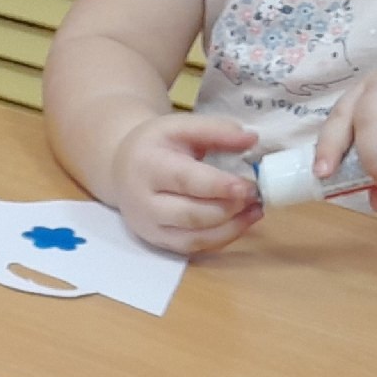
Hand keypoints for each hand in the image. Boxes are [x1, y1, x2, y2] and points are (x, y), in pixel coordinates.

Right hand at [104, 116, 261, 255]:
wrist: (121, 168)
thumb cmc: (156, 146)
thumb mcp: (180, 127)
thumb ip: (216, 130)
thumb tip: (252, 139)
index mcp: (147, 166)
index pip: (185, 180)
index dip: (219, 186)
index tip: (248, 186)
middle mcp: (143, 202)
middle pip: (191, 215)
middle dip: (228, 208)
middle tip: (255, 196)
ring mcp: (149, 227)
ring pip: (194, 239)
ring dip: (231, 228)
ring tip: (255, 211)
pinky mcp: (159, 242)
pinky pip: (194, 248)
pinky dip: (222, 238)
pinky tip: (241, 223)